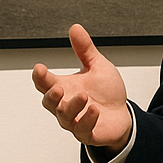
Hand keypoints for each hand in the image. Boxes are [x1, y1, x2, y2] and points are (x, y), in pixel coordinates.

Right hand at [33, 24, 131, 153]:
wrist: (122, 115)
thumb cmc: (106, 93)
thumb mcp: (97, 66)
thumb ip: (85, 50)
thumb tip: (75, 28)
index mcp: (64, 88)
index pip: (44, 83)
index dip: (40, 76)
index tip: (39, 68)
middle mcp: (65, 105)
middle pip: (49, 103)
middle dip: (51, 96)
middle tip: (58, 87)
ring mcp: (75, 121)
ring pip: (65, 117)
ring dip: (72, 106)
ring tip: (84, 96)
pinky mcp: (87, 133)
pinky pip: (83, 130)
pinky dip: (87, 120)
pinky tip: (94, 110)